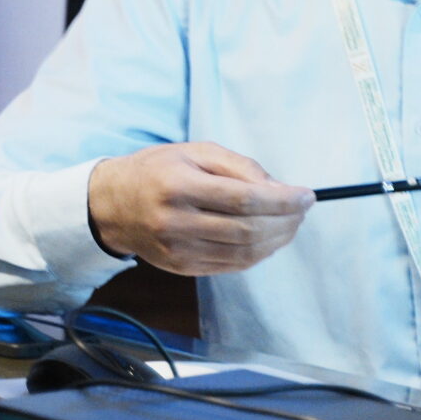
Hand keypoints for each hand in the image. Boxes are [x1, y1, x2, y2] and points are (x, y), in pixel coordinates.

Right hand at [86, 143, 311, 276]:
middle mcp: (176, 222)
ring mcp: (178, 250)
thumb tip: (280, 189)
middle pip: (248, 229)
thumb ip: (238, 166)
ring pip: (244, 253)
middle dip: (286, 221)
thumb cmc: (158, 170)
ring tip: (291, 224)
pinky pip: (232, 265)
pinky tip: (268, 238)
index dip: (283, 201)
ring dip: (277, 240)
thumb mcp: (195, 152)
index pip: (244, 200)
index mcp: (178, 186)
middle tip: (302, 209)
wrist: (113, 204)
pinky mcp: (181, 268)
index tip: (307, 196)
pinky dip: (258, 254)